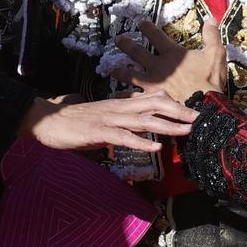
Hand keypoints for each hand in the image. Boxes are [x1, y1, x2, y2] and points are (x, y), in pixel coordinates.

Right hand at [19, 91, 197, 152]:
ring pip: (145, 119)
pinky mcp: (99, 132)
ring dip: (168, 125)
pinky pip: (124, 137)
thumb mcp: (102, 117)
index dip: (174, 104)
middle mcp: (119, 108)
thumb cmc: (73, 120)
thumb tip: (135, 122)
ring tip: (187, 130)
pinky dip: (142, 142)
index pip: (152, 99)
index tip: (192, 111)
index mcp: (121, 104)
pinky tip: (156, 147)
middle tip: (200, 118)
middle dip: (179, 112)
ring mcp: (110, 119)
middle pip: (155, 105)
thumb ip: (120, 119)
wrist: (46, 119)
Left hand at [111, 19, 225, 102]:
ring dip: (119, 70)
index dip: (146, 26)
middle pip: (135, 51)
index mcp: (171, 54)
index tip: (140, 22)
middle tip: (118, 40)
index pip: (154, 34)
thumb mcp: (215, 54)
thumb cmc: (209, 82)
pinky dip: (123, 96)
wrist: (204, 108)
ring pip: (128, 74)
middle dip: (125, 44)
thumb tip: (211, 18)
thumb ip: (211, 35)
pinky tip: (116, 96)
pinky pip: (131, 97)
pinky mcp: (149, 100)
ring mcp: (150, 84)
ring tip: (112, 69)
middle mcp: (157, 66)